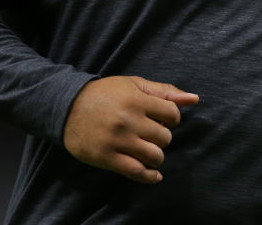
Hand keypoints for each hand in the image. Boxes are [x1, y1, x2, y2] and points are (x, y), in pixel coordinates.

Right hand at [62, 75, 198, 183]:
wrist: (67, 106)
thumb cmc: (105, 94)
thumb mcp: (134, 85)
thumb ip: (164, 91)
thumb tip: (194, 99)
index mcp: (136, 100)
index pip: (172, 115)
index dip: (171, 118)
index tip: (161, 119)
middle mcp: (128, 121)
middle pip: (165, 138)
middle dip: (161, 137)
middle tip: (149, 133)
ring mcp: (117, 140)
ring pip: (155, 156)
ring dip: (156, 156)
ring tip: (147, 150)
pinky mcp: (106, 157)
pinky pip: (137, 172)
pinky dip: (149, 176)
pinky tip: (153, 174)